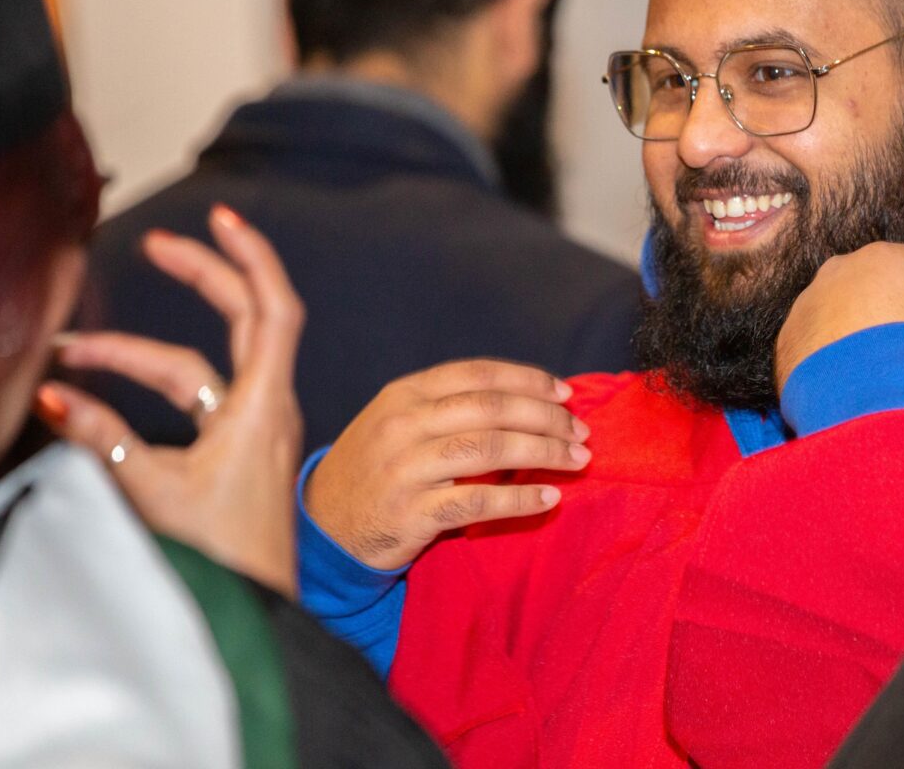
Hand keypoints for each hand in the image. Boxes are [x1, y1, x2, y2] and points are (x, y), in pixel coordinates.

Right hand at [41, 205, 304, 597]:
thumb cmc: (221, 563)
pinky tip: (97, 395)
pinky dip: (151, 390)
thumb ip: (99, 441)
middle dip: (202, 276)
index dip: (252, 258)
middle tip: (157, 243)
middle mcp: (267, 410)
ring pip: (201, 368)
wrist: (253, 620)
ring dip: (140, 355)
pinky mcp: (235, 456)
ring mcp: (254, 432)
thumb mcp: (148, 493)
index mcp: (264, 407)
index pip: (273, 310)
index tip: (222, 216)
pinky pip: (196, 402)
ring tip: (69, 353)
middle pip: (243, 322)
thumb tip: (52, 396)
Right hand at [304, 359, 590, 570]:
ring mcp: (405, 469)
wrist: (322, 528)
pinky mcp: (410, 514)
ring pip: (491, 449)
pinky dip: (520, 500)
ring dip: (544, 452)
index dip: (528, 380)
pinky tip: (550, 499)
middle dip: (546, 417)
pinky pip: (478, 503)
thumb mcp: (398, 422)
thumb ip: (449, 407)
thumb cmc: (374, 470)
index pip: (479, 374)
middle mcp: (403, 425)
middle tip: (581, 430)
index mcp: (404, 394)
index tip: (566, 392)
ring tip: (578, 459)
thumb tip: (526, 399)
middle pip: (492, 408)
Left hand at [775, 243, 903, 391]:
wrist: (861, 406)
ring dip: (862, 328)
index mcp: (883, 259)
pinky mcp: (788, 336)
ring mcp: (808, 301)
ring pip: (842, 308)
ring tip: (881, 365)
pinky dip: (832, 350)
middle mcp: (839, 270)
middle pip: (876, 283)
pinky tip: (852, 378)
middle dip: (896, 308)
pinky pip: (816, 336)